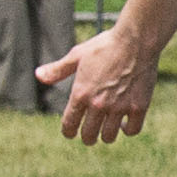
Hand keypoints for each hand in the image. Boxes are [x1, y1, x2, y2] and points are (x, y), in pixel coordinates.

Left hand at [42, 20, 157, 142]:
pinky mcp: (138, 107)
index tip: (71, 131)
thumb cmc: (105, 45)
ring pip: (109, 136)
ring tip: (107, 129)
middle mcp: (98, 104)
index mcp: (81, 94)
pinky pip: (132, 130)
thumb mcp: (78, 55)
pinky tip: (125, 124)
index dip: (68, 131)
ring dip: (106, 135)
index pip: (69, 125)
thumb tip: (38, 75)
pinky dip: (127, 130)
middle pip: (89, 136)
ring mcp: (119, 107)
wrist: (136, 40)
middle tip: (89, 134)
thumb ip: (58, 70)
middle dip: (87, 137)